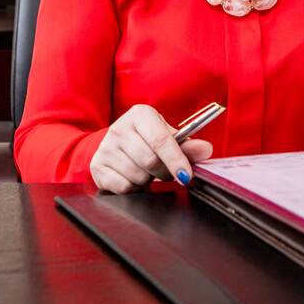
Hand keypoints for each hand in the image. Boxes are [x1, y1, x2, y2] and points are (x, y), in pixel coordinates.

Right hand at [90, 104, 213, 193]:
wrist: (115, 145)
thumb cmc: (148, 140)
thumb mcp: (168, 137)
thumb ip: (188, 145)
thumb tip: (206, 150)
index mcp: (140, 114)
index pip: (161, 140)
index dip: (176, 160)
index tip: (187, 176)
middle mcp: (119, 128)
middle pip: (150, 161)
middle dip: (164, 172)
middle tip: (166, 172)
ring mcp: (105, 148)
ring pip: (138, 176)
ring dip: (148, 180)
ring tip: (146, 171)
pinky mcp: (97, 167)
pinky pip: (124, 187)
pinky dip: (134, 188)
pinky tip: (133, 177)